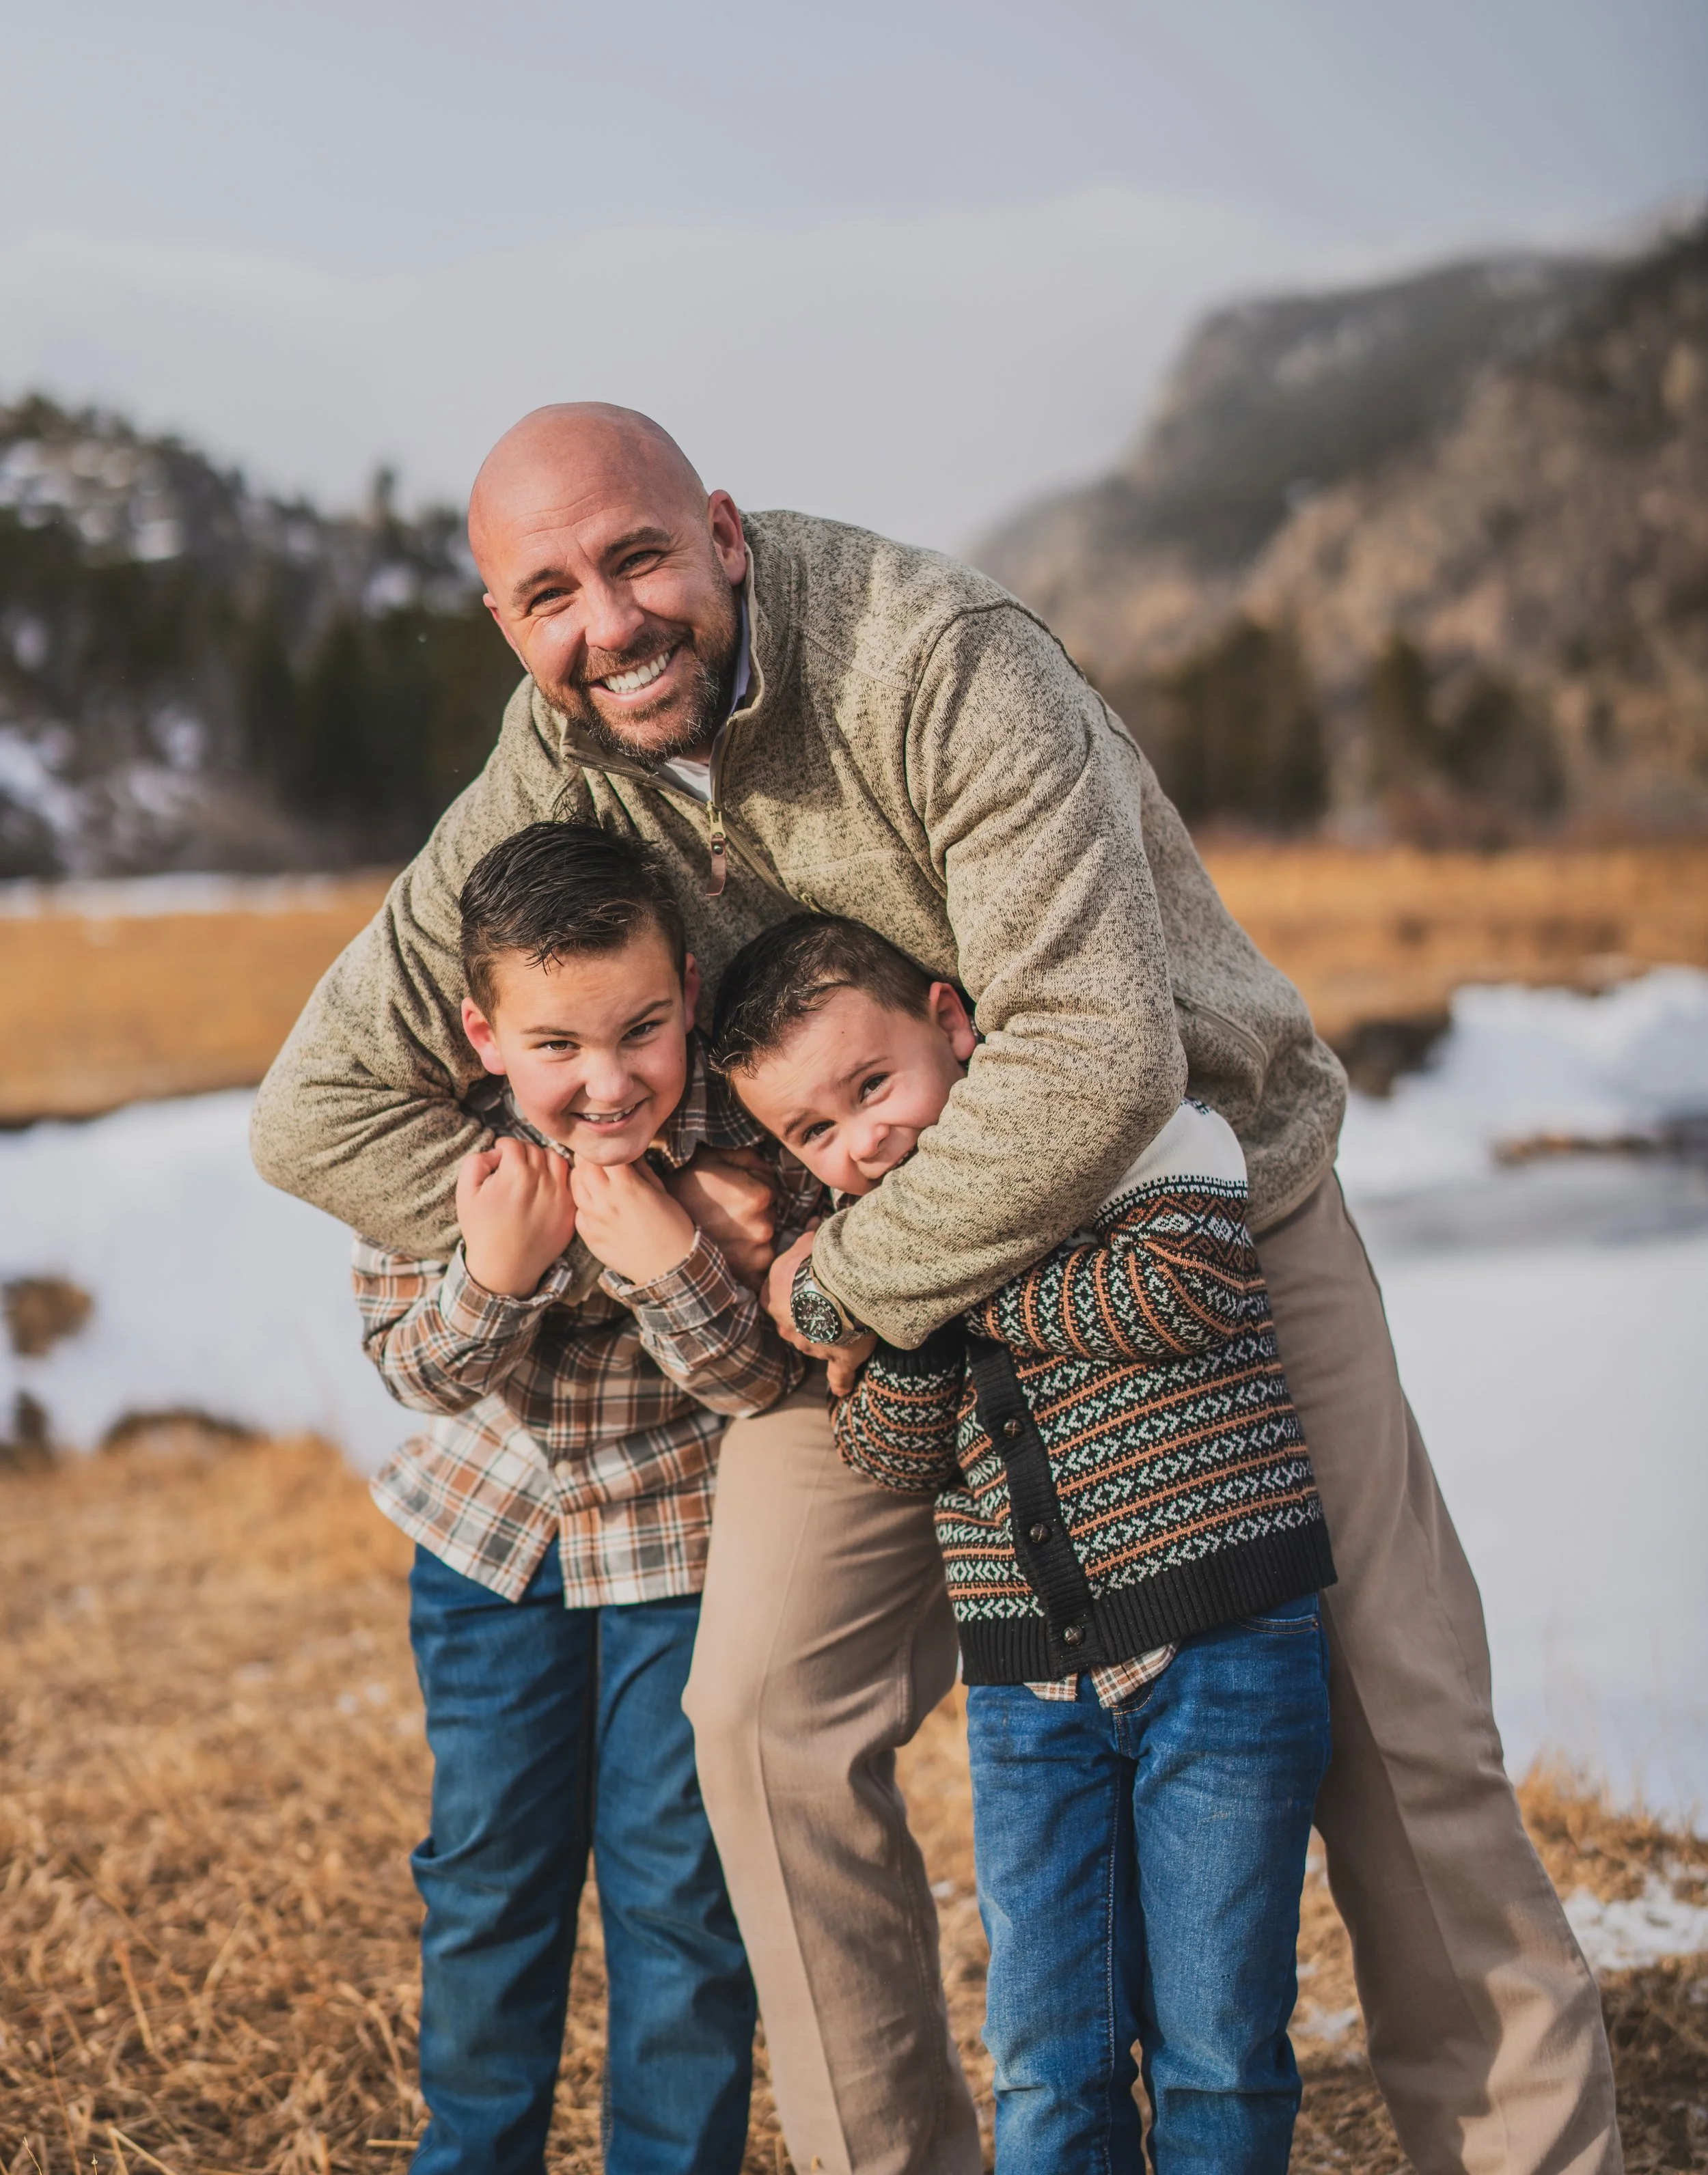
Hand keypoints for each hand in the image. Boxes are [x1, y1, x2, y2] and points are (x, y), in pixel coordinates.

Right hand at [457, 1137, 577, 1297]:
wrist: (505, 1267)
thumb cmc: (482, 1230)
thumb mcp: (465, 1193)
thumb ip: (476, 1162)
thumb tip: (497, 1152)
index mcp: (516, 1174)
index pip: (513, 1143)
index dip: (502, 1147)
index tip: (499, 1157)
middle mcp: (542, 1181)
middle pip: (535, 1149)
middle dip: (522, 1153)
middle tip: (513, 1166)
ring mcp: (560, 1195)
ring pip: (556, 1159)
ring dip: (543, 1160)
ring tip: (531, 1173)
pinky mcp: (570, 1209)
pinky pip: (570, 1180)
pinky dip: (559, 1178)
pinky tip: (545, 1187)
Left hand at [572, 1157, 696, 1285]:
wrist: (670, 1267)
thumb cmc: (673, 1227)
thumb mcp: (661, 1191)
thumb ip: (641, 1169)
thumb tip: (628, 1153)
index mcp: (626, 1186)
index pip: (603, 1153)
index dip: (605, 1145)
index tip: (610, 1145)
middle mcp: (605, 1201)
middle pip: (584, 1166)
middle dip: (589, 1157)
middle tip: (597, 1156)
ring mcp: (594, 1220)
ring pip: (575, 1188)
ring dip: (581, 1177)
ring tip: (591, 1175)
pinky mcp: (589, 1237)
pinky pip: (578, 1213)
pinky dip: (582, 1203)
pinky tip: (593, 1202)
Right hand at [663, 1146, 776, 1289]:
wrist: (654, 1227)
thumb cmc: (683, 1187)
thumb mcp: (712, 1157)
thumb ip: (747, 1156)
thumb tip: (767, 1166)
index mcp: (757, 1196)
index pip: (771, 1184)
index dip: (752, 1181)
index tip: (731, 1186)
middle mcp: (762, 1227)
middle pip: (770, 1210)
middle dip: (754, 1207)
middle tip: (725, 1207)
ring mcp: (757, 1253)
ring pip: (766, 1233)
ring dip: (752, 1229)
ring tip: (724, 1226)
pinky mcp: (752, 1272)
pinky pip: (762, 1258)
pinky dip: (749, 1253)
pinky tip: (728, 1245)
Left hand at [762, 1227, 875, 1391]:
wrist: (843, 1282)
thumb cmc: (822, 1257)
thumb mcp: (809, 1241)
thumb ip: (809, 1238)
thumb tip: (813, 1224)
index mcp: (774, 1295)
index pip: (773, 1297)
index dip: (789, 1293)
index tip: (802, 1287)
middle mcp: (787, 1324)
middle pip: (793, 1323)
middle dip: (807, 1315)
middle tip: (826, 1304)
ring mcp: (812, 1343)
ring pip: (814, 1343)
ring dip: (826, 1337)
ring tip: (845, 1326)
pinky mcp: (838, 1357)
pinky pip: (839, 1374)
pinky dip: (841, 1381)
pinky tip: (843, 1389)